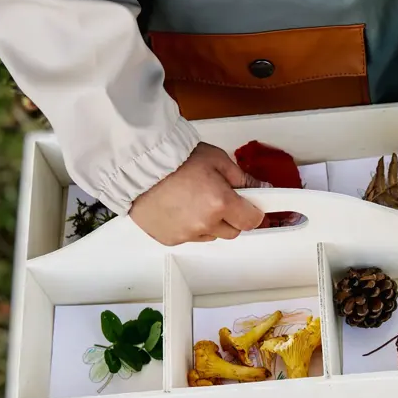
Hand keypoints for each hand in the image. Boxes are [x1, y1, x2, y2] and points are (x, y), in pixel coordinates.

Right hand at [130, 143, 266, 245]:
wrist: (137, 165)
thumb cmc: (175, 158)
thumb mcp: (217, 159)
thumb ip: (241, 178)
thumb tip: (260, 189)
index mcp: (221, 202)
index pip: (252, 220)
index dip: (253, 213)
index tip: (250, 207)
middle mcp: (205, 223)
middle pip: (233, 231)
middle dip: (231, 217)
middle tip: (218, 198)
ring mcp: (186, 234)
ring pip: (211, 235)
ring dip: (209, 223)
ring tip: (193, 201)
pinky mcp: (170, 239)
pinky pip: (189, 237)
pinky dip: (188, 226)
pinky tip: (179, 208)